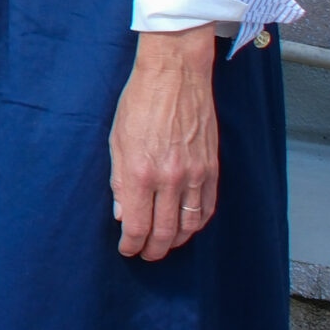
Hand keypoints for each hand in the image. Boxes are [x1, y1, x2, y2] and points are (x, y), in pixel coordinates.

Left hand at [109, 28, 219, 259]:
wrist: (175, 75)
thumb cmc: (140, 102)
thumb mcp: (116, 141)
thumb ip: (118, 181)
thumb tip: (121, 213)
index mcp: (140, 173)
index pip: (136, 225)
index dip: (131, 244)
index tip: (126, 249)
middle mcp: (169, 179)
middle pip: (165, 232)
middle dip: (153, 249)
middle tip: (145, 253)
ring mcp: (195, 175)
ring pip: (190, 225)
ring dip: (177, 241)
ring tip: (165, 244)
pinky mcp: (212, 167)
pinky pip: (208, 207)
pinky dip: (197, 223)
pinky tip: (188, 226)